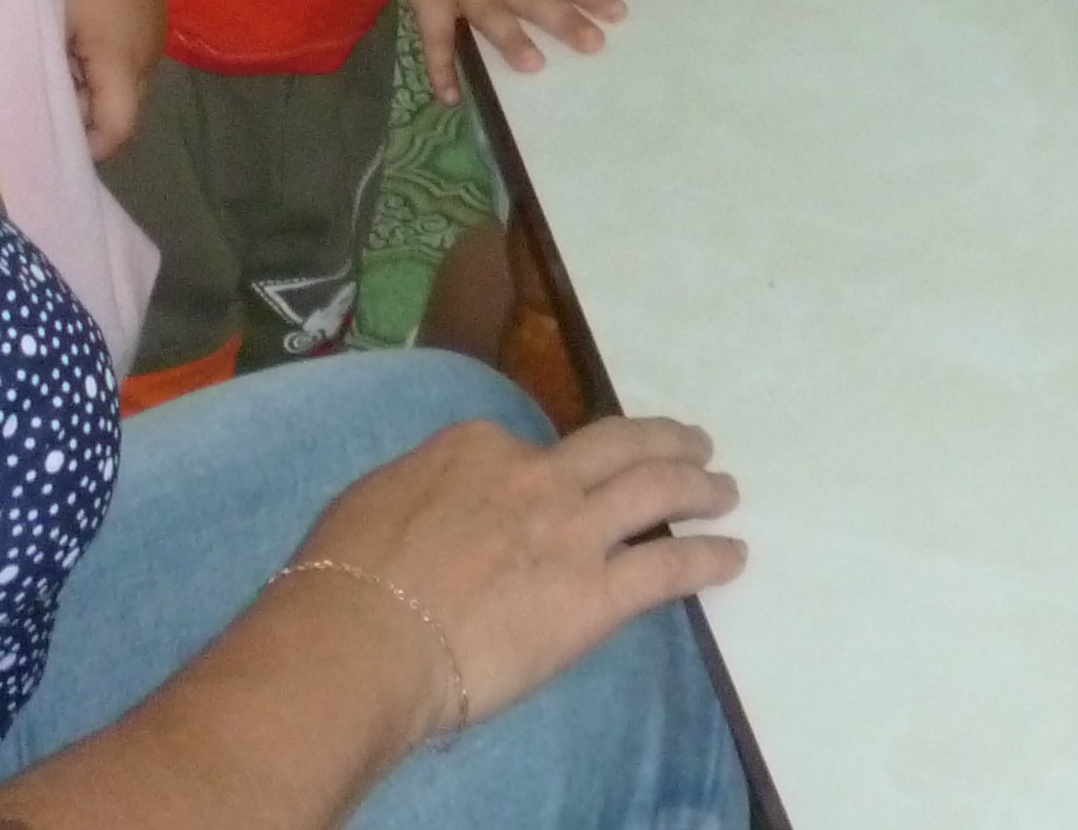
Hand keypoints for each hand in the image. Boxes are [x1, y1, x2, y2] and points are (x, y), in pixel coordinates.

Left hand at [56, 0, 163, 160]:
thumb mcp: (49, 29)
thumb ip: (52, 80)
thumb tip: (46, 114)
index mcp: (123, 63)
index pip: (117, 132)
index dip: (87, 148)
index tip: (51, 141)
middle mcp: (149, 53)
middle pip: (126, 110)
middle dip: (88, 115)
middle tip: (44, 97)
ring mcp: (156, 27)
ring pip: (129, 80)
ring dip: (98, 84)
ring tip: (58, 60)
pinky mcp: (154, 4)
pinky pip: (133, 50)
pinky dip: (108, 56)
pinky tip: (80, 30)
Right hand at [286, 410, 744, 740]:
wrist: (362, 638)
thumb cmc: (344, 579)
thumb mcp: (373, 502)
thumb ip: (420, 493)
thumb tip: (428, 507)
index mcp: (475, 447)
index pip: (528, 446)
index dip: (550, 463)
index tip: (562, 477)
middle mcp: (535, 474)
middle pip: (617, 445)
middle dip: (661, 439)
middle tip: (694, 442)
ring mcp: (571, 530)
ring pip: (656, 489)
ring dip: (699, 485)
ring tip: (726, 489)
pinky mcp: (595, 593)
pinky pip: (668, 568)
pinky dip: (708, 558)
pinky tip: (733, 557)